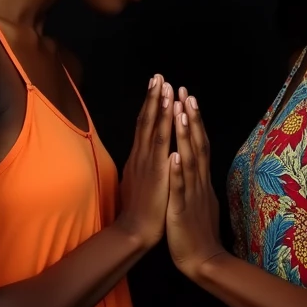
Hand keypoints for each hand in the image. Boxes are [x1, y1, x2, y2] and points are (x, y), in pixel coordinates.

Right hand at [117, 74, 174, 248]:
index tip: (156, 84)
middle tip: (159, 76)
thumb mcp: (139, 179)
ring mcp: (148, 164)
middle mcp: (142, 156)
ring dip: (160, 107)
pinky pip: (162, 149)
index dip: (150, 104)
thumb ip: (142, 163)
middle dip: (153, 98)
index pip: (145, 125)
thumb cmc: (140, 208)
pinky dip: (167, 131)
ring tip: (165, 88)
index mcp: (140, 157)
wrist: (134, 230)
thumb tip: (143, 151)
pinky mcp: (156, 174)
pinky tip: (172, 117)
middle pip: (147, 121)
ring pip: (154, 129)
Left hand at [166, 87, 226, 278]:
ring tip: (181, 112)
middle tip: (185, 92)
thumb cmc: (197, 229)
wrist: (203, 260)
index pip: (199, 143)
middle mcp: (198, 181)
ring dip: (186, 136)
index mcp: (199, 178)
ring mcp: (192, 194)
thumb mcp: (199, 197)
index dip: (194, 120)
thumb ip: (197, 177)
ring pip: (190, 160)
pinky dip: (178, 172)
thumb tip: (195, 160)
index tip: (188, 97)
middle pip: (197, 144)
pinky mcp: (182, 210)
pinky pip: (180, 189)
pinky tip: (174, 156)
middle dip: (191, 118)